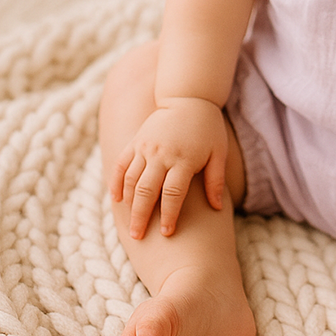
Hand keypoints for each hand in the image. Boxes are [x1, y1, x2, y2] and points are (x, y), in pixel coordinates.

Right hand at [109, 97, 228, 239]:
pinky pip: (121, 164)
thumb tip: (217, 207)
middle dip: (142, 216)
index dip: (170, 215)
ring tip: (130, 225)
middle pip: (147, 191)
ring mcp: (145, 147)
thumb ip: (216, 180)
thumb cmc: (208, 128)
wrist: (189, 98)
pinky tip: (116, 199)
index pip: (173, 193)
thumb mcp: (218, 152)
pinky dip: (116, 182)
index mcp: (183, 159)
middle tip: (138, 237)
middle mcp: (161, 154)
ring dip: (129, 204)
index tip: (167, 233)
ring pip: (131, 180)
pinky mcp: (136, 141)